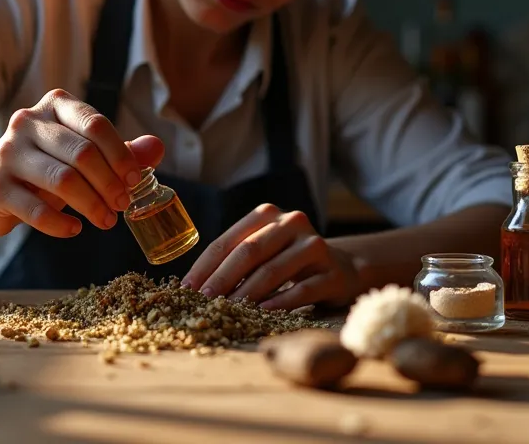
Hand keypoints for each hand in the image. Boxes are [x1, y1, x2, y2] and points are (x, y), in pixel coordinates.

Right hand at [0, 89, 164, 237]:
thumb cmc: (42, 168)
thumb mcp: (80, 155)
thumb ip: (118, 151)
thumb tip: (157, 147)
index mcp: (54, 107)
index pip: (95, 124)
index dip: (121, 154)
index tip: (135, 180)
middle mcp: (27, 123)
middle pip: (81, 153)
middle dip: (109, 183)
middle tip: (122, 205)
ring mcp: (7, 154)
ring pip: (61, 180)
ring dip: (91, 205)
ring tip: (106, 221)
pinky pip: (36, 209)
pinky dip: (61, 224)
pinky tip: (75, 229)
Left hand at [182, 204, 359, 309]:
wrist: (342, 267)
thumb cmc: (288, 261)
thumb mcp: (263, 251)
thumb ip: (235, 260)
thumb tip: (194, 288)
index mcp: (267, 215)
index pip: (228, 241)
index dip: (204, 266)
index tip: (187, 289)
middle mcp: (291, 223)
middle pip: (249, 252)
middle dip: (223, 279)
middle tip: (205, 301)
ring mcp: (314, 246)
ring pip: (273, 270)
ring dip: (248, 293)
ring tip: (229, 310)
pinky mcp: (332, 272)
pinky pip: (302, 289)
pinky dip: (280, 302)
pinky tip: (263, 312)